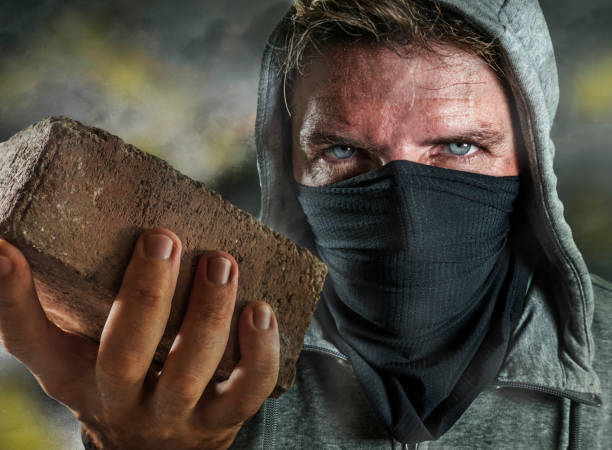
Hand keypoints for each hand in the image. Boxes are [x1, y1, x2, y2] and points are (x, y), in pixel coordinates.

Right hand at [0, 228, 279, 448]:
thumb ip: (76, 302)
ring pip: (188, 371)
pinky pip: (246, 391)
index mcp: (73, 374)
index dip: (12, 298)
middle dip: (146, 294)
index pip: (29, 340)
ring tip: (221, 261)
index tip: (6, 250)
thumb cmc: (120, 378)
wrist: (156, 449)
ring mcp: (172, 415)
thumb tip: (41, 232)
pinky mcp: (220, 420)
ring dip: (208, 313)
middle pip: (123, 354)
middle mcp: (117, 399)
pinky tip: (261, 311)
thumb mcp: (83, 350)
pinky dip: (259, 351)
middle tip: (162, 238)